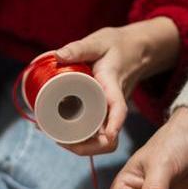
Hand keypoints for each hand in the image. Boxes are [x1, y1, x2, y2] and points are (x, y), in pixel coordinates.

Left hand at [54, 17, 179, 155]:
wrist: (134, 51)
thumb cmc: (116, 46)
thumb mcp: (98, 42)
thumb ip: (79, 48)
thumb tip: (56, 56)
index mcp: (113, 87)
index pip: (118, 109)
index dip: (115, 124)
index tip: (109, 135)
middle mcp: (112, 106)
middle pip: (107, 138)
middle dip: (84, 146)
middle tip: (55, 137)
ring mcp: (108, 114)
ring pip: (99, 142)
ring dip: (78, 146)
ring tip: (52, 135)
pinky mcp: (102, 115)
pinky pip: (93, 135)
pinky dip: (77, 139)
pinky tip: (56, 132)